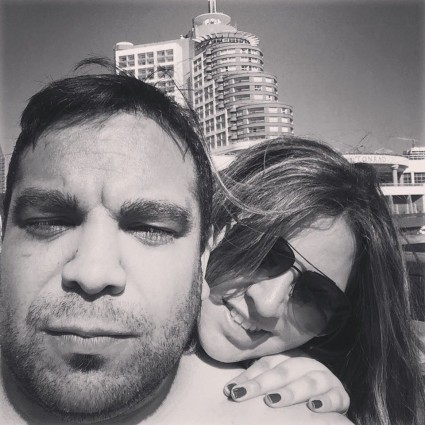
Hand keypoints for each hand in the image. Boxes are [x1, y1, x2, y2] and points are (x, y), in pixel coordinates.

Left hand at [223, 350, 349, 413]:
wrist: (328, 396)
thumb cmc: (294, 390)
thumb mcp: (275, 384)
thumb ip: (256, 382)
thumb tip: (229, 390)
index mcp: (290, 359)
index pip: (267, 364)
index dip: (249, 377)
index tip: (231, 391)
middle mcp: (308, 365)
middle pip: (283, 371)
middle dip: (262, 384)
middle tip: (243, 395)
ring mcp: (326, 379)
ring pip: (309, 381)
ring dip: (291, 391)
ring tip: (273, 400)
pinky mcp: (341, 396)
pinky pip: (336, 397)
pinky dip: (326, 402)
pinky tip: (314, 408)